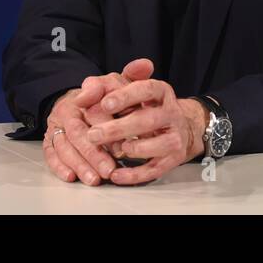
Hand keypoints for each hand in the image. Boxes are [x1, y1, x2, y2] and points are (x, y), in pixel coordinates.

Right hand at [42, 58, 154, 184]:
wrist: (78, 102)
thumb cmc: (103, 98)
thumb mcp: (117, 85)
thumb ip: (132, 77)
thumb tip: (146, 65)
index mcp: (83, 95)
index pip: (91, 111)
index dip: (106, 128)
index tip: (121, 146)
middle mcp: (66, 110)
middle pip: (77, 132)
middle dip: (93, 153)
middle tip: (109, 169)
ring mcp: (56, 125)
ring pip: (63, 146)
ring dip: (79, 164)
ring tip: (95, 179)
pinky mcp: (48, 140)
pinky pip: (50, 153)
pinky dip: (59, 166)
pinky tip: (71, 177)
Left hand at [86, 79, 208, 184]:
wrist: (179, 127)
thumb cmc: (143, 107)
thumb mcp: (128, 90)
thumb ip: (105, 86)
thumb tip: (84, 93)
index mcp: (161, 91)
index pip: (146, 89)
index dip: (125, 96)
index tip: (104, 104)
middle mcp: (172, 113)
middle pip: (148, 119)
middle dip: (119, 128)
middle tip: (93, 135)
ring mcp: (175, 136)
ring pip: (158, 144)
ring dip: (135, 149)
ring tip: (115, 151)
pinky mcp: (173, 159)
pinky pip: (155, 169)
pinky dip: (134, 175)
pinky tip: (116, 175)